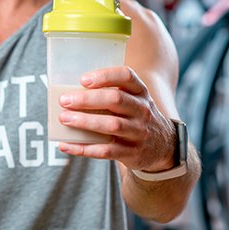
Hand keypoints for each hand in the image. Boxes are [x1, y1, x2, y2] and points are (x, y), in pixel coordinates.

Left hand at [57, 66, 175, 172]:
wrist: (164, 147)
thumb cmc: (136, 117)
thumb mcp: (134, 100)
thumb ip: (110, 94)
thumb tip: (69, 92)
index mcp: (140, 92)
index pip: (126, 76)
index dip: (105, 76)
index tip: (83, 79)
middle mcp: (142, 110)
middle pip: (116, 100)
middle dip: (87, 99)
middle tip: (65, 100)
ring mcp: (138, 132)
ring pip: (111, 125)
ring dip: (85, 121)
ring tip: (64, 118)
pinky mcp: (132, 153)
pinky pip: (105, 151)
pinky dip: (83, 148)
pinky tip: (65, 145)